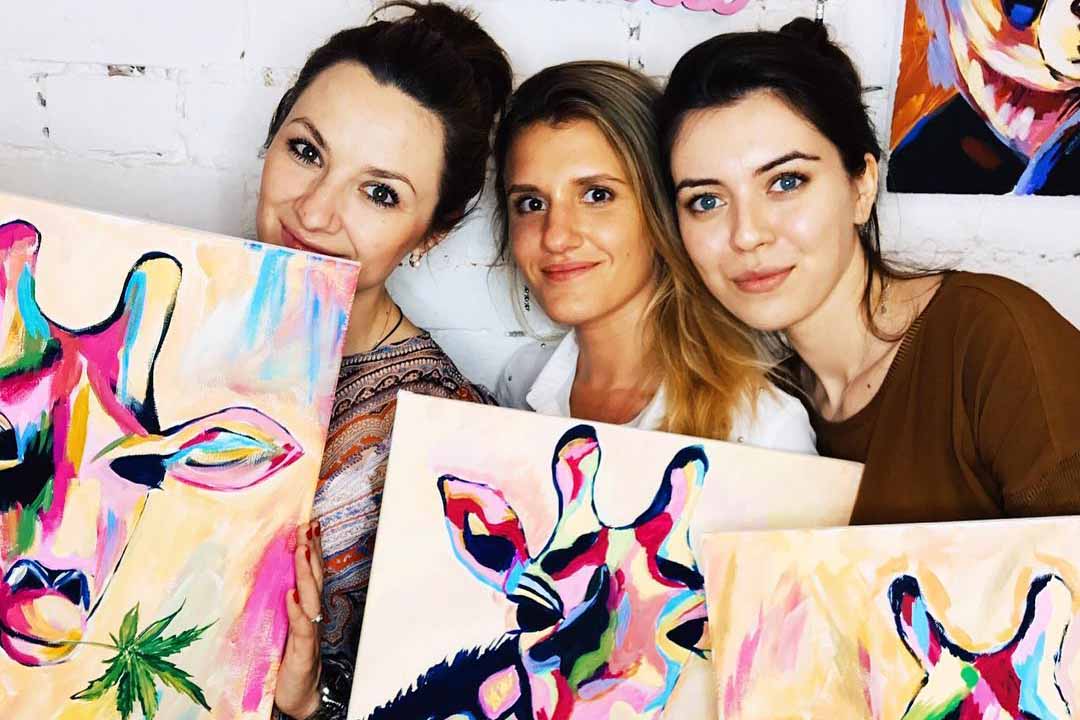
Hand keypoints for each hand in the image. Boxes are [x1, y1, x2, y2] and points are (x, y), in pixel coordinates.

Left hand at [274, 520, 324, 718]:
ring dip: (306, 573)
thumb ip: (286, 604)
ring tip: (301, 551)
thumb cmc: (291, 660)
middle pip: (314, 578)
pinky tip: (291, 596)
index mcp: (306, 607)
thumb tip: (281, 577)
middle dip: (311, 551)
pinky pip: (302, 627)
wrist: (301, 695)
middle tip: (307, 527)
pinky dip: (297, 610)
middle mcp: (312, 615)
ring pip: (310, 597)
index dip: (311, 549)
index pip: (311, 573)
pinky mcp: (303, 649)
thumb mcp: (286, 627)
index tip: (309, 524)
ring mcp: (309, 631)